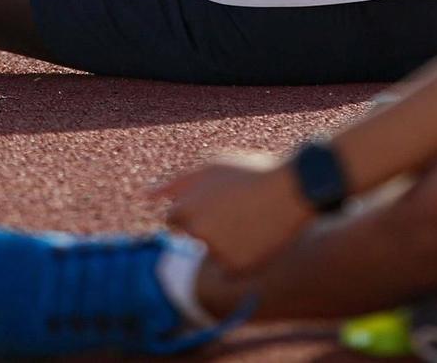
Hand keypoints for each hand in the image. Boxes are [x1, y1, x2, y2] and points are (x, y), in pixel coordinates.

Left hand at [155, 153, 312, 273]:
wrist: (292, 189)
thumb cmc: (249, 172)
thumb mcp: (211, 167)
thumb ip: (174, 184)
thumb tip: (143, 197)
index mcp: (185, 210)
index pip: (173, 220)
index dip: (194, 210)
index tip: (213, 203)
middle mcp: (196, 234)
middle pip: (192, 238)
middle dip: (207, 228)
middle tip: (234, 211)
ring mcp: (217, 253)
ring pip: (212, 253)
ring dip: (225, 243)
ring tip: (249, 219)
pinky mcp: (238, 268)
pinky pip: (232, 267)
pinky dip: (242, 255)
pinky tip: (257, 235)